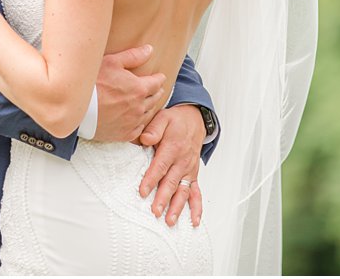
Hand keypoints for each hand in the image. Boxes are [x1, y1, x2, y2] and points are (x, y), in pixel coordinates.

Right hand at [92, 45, 168, 143]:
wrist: (77, 108)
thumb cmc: (93, 82)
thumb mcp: (112, 62)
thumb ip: (133, 56)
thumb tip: (149, 49)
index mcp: (139, 89)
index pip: (157, 83)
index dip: (159, 79)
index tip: (160, 77)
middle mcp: (139, 107)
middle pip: (155, 98)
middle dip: (156, 92)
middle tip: (155, 89)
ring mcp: (132, 122)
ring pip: (148, 114)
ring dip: (149, 106)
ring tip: (147, 102)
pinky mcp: (123, 134)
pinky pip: (139, 129)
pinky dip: (139, 122)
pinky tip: (136, 118)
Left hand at [137, 104, 205, 226]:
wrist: (195, 120)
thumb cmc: (177, 121)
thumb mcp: (164, 118)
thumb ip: (154, 128)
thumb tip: (145, 139)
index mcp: (173, 148)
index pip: (160, 166)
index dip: (151, 179)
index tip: (143, 192)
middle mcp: (182, 161)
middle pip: (171, 182)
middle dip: (163, 198)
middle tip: (155, 211)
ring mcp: (189, 170)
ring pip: (183, 191)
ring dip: (177, 207)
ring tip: (170, 221)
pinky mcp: (193, 175)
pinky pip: (196, 193)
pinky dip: (196, 208)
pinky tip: (193, 220)